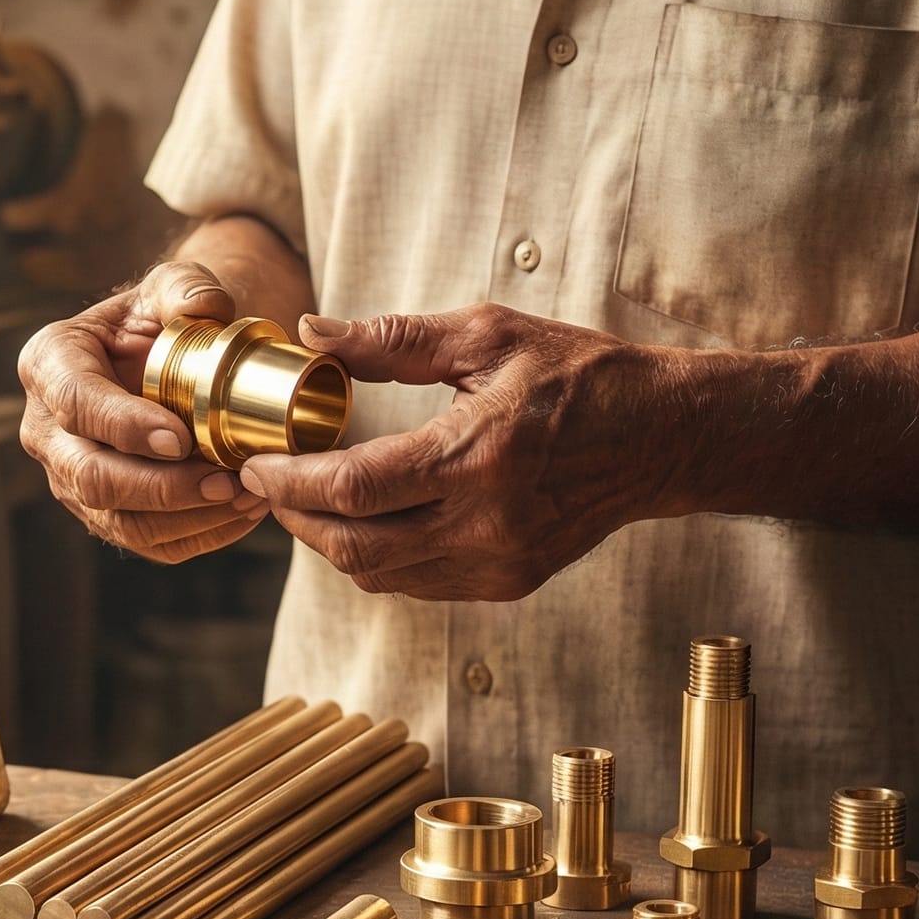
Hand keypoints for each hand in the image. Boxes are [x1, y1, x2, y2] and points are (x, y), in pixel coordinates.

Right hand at [19, 261, 270, 561]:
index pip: (75, 404)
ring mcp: (70, 479)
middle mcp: (46, 430)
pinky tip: (242, 513)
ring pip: (118, 521)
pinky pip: (146, 542)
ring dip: (186, 517)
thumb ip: (188, 287)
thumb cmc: (165, 316)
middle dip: (161, 487)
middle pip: (90, 477)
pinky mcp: (103, 515)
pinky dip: (199, 535)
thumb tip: (206, 308)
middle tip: (225, 479)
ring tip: (246, 496)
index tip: (180, 438)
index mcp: (49, 364)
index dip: (124, 427)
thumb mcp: (174, 284)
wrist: (169, 357)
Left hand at [238, 304, 688, 599]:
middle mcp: (485, 523)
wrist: (663, 437)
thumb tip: (313, 335)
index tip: (254, 461)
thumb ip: (394, 339)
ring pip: (378, 574)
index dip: (291, 481)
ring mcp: (497, 562)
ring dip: (330, 541)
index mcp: (477, 456)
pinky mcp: (507, 582)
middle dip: (296, 517)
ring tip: (309, 498)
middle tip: (269, 483)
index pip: (355, 488)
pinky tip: (365, 519)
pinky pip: (416, 583)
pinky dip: (376, 556)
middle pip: (354, 546)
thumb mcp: (489, 336)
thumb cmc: (581, 376)